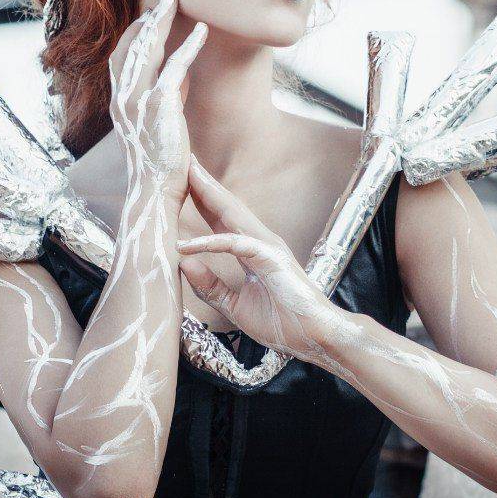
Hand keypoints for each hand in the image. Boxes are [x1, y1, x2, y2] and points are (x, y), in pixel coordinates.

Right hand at [108, 0, 206, 206]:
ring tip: (175, 1)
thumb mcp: (161, 124)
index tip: (150, 17)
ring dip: (162, 21)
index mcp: (119, 104)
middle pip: (129, 46)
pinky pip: (175, 66)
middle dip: (147, 19)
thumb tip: (182, 74)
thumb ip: (168, 97)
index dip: (134, 34)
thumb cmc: (161, 165)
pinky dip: (189, 45)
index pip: (119, 59)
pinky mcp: (160, 104)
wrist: (156, 192)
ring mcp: (138, 100)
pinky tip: (202, 31)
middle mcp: (122, 98)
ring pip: (146, 49)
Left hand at [175, 156, 352, 361]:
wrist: (315, 336)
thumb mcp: (233, 304)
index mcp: (252, 249)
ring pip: (233, 215)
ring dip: (209, 195)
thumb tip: (182, 264)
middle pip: (226, 206)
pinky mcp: (270, 259)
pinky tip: (189, 244)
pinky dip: (212, 242)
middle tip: (182, 160)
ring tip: (187, 176)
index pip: (221, 218)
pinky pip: (236, 245)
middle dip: (204, 184)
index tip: (182, 180)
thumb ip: (209, 285)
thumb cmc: (282, 320)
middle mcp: (259, 241)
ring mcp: (267, 247)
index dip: (203, 198)